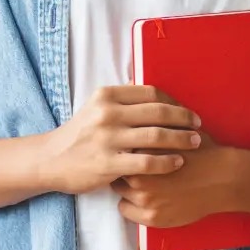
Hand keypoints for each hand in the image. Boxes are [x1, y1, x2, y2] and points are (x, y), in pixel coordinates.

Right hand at [41, 85, 202, 195]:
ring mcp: (108, 139)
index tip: (186, 110)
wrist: (51, 160)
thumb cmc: (80, 133)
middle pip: (158, 111)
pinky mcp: (108, 163)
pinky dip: (167, 161)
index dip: (173, 100)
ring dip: (181, 139)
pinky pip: (147, 162)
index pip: (150, 92)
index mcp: (107, 95)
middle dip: (184, 118)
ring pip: (156, 136)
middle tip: (198, 125)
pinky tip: (178, 162)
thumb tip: (149, 86)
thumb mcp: (96, 107)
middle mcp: (107, 113)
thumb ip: (122, 98)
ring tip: (195, 142)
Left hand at [112, 132, 237, 227]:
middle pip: (116, 169)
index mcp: (143, 152)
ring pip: (119, 190)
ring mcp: (145, 199)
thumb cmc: (201, 150)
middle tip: (135, 165)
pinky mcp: (152, 218)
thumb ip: (152, 122)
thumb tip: (132, 109)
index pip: (119, 148)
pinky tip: (145, 196)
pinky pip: (125, 210)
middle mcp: (139, 177)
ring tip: (142, 180)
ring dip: (126, 185)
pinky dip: (131, 204)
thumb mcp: (176, 127)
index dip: (124, 147)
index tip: (129, 148)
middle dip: (124, 165)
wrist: (223, 178)